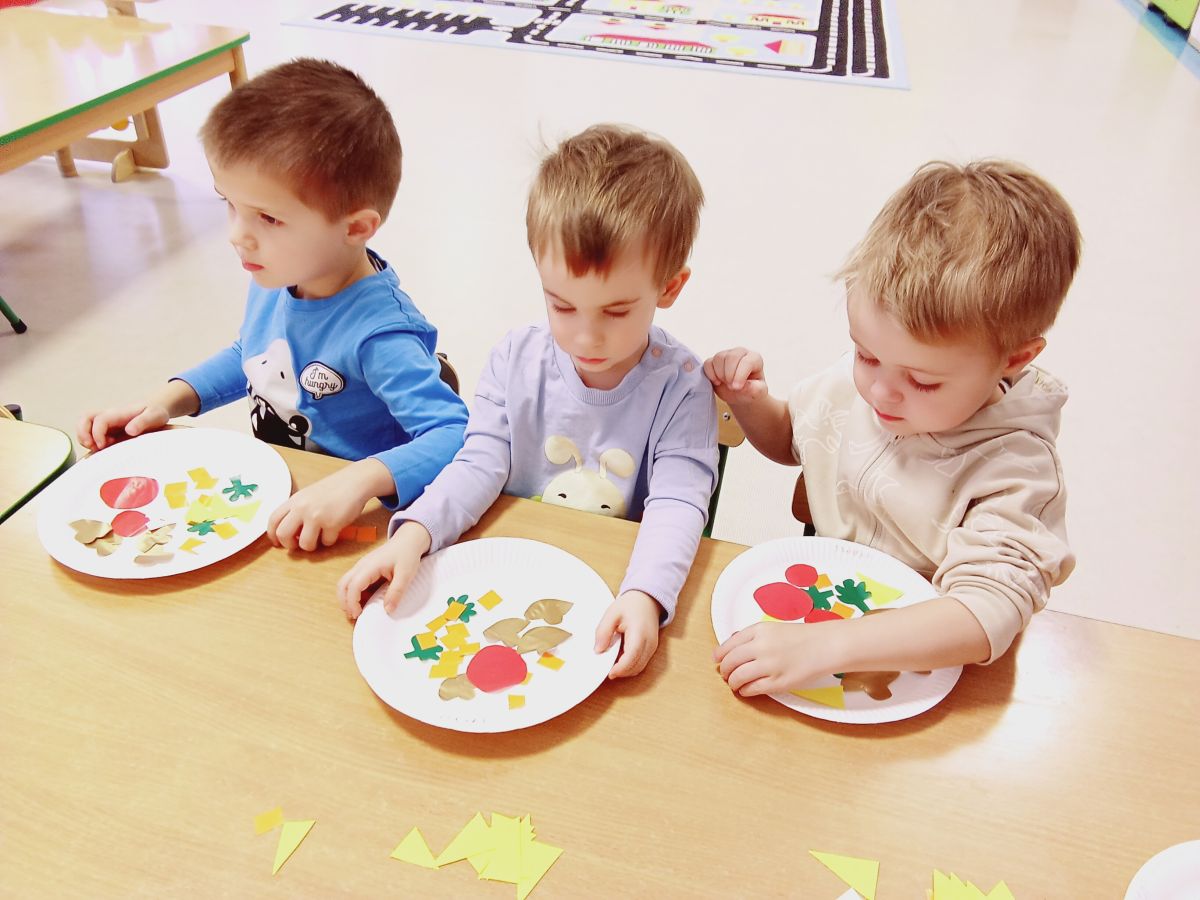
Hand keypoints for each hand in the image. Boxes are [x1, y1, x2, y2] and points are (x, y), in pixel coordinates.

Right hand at [78, 403, 169, 450]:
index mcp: (119, 413)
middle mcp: (109, 417)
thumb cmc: (155, 413)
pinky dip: (90, 442)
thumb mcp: (155, 416)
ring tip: (95, 449)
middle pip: (84, 419)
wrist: (155, 410)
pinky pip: (90, 434)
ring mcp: (106, 424)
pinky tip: (102, 450)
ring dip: (84, 438)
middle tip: (92, 447)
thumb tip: (129, 430)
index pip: (100, 420)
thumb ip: (143, 422)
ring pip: (84, 425)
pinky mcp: (106, 431)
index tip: (103, 445)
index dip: (97, 433)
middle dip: (82, 433)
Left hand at [268, 458, 389, 551]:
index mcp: (294, 500)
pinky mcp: (332, 524)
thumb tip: (291, 533)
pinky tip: (334, 531)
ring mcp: (317, 516)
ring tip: (318, 539)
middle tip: (297, 545)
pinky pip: (326, 542)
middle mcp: (302, 508)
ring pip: (305, 544)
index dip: (272, 535)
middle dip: (289, 545)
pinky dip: (330, 540)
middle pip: (283, 534)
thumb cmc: (333, 489)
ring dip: (311, 546)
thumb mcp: (308, 496)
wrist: (354, 482)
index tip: (277, 542)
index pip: (273, 520)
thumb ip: (297, 510)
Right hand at [335, 521, 430, 619]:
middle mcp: (361, 565)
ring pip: (344, 583)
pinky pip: (351, 581)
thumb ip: (397, 592)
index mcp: (370, 566)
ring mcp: (361, 566)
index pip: (353, 586)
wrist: (408, 539)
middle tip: (353, 616)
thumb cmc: (407, 554)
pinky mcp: (364, 568)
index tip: (358, 614)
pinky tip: (361, 601)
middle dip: (344, 602)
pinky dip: (351, 593)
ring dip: (345, 597)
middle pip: (342, 584)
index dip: (352, 602)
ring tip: (355, 611)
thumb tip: (388, 610)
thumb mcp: (406, 574)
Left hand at [594, 590, 660, 677]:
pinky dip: (630, 665)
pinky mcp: (651, 649)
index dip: (621, 668)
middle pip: (636, 666)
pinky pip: (641, 662)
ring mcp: (652, 647)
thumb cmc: (631, 604)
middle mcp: (649, 643)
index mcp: (640, 633)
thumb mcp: (612, 614)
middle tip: (605, 669)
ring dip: (626, 669)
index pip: (632, 657)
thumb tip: (598, 650)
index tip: (609, 673)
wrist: (647, 599)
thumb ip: (603, 632)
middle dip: (621, 671)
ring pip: (639, 667)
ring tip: (611, 663)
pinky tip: (620, 658)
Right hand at [702, 347, 768, 406]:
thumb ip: (753, 389)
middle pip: (731, 357)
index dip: (740, 375)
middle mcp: (740, 353)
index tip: (737, 388)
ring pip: (718, 358)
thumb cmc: (752, 391)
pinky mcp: (714, 361)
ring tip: (726, 383)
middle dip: (729, 375)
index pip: (746, 362)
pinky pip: (708, 363)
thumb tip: (742, 386)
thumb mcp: (758, 392)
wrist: (742, 395)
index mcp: (754, 359)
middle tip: (732, 387)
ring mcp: (726, 355)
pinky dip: (710, 374)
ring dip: (720, 374)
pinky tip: (717, 382)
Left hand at [713, 621, 841, 696]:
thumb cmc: (801, 637)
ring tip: (734, 684)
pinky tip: (745, 690)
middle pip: (730, 661)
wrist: (825, 645)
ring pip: (738, 677)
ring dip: (732, 682)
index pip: (728, 644)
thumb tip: (731, 644)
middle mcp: (761, 646)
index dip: (719, 655)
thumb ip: (753, 636)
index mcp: (759, 630)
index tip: (716, 660)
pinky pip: (752, 689)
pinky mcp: (778, 682)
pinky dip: (744, 691)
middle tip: (725, 674)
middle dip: (724, 670)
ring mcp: (769, 665)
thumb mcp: (773, 628)